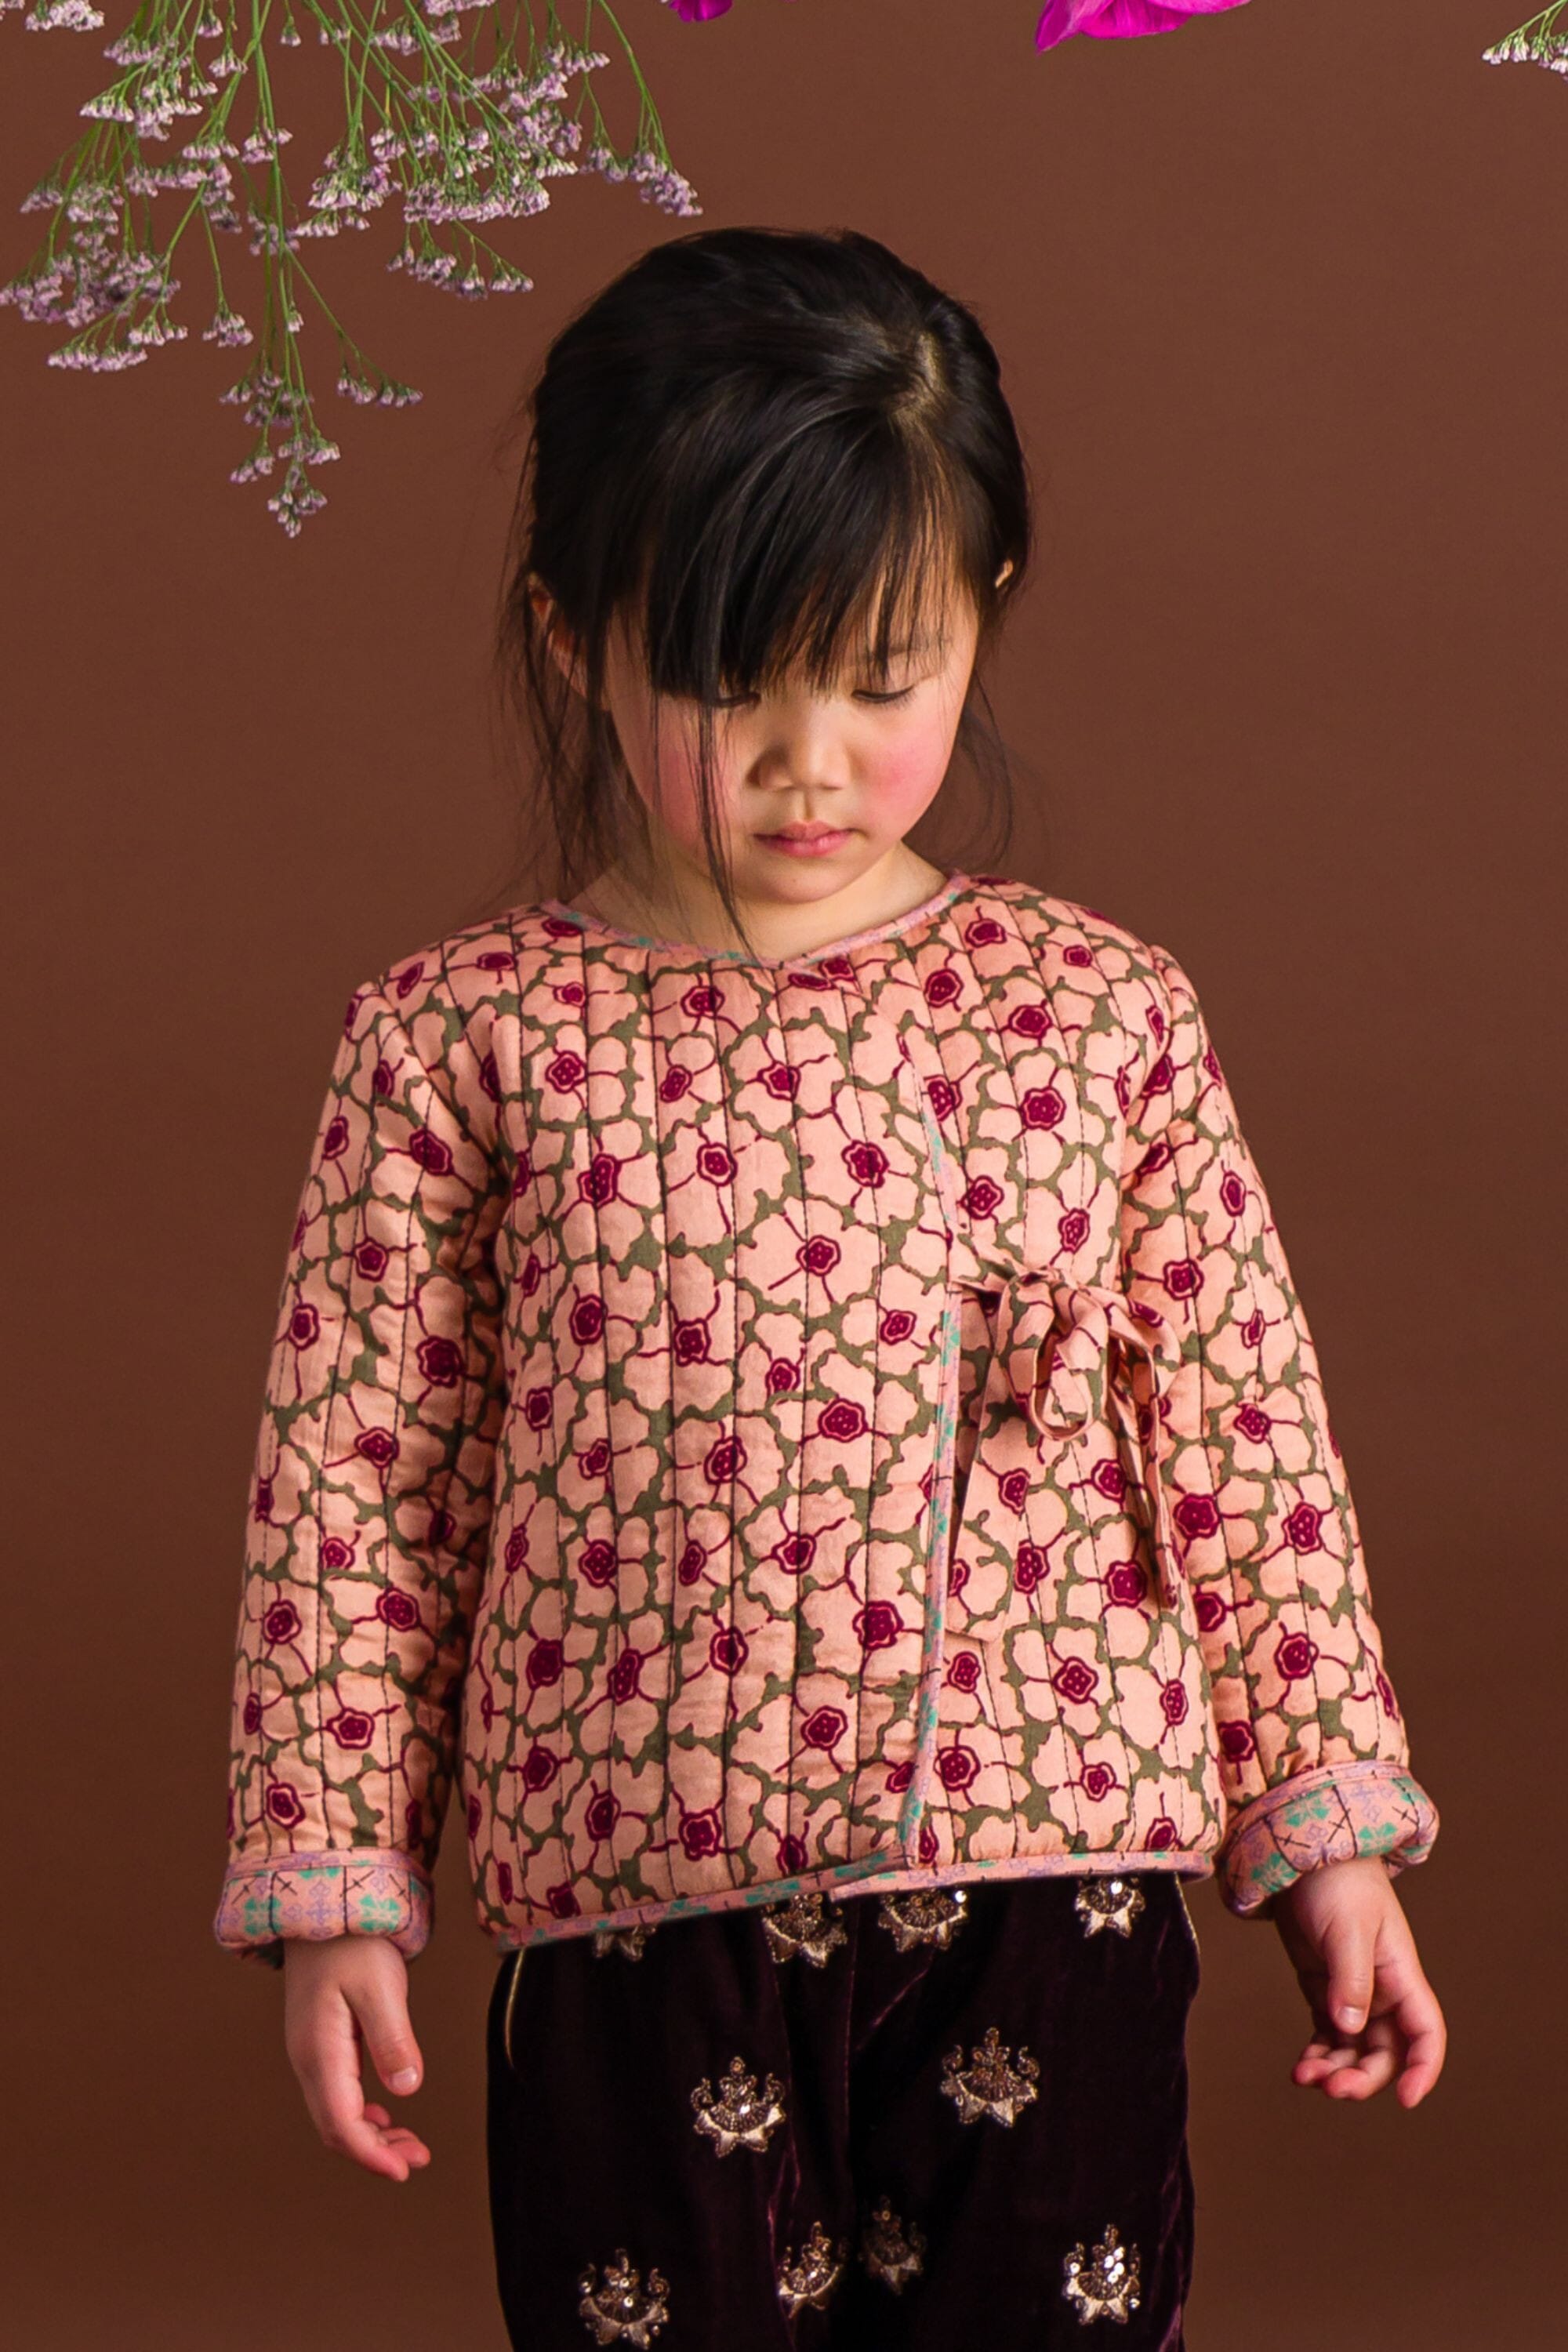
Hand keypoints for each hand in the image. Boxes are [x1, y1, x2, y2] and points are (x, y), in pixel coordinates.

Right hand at [282, 1935, 431, 2179]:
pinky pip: (337, 2094)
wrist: (325, 1907)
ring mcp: (311, 2052)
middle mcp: (308, 2059)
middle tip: (417, 2159)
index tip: (403, 2170)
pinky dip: (362, 2113)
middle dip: (375, 2151)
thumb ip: (392, 2038)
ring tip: (410, 2144)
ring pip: (335, 2113)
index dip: (371, 2153)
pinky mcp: (321, 2043)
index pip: (340, 2123)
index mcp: (319, 2051)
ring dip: (371, 2134)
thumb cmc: (354, 1942)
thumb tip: (407, 2089)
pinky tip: (385, 2113)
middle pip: (335, 2126)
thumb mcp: (380, 1986)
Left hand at [1269, 1855, 1444, 2107]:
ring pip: (1354, 2050)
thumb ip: (1351, 1979)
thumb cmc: (1338, 1882)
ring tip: (1305, 2077)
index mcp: (1402, 1976)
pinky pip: (1327, 2036)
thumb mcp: (1348, 1929)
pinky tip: (1301, 2069)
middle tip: (1333, 2088)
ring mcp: (1352, 1993)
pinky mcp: (1323, 1990)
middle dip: (1363, 2077)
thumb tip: (1350, 2028)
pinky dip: (1317, 2055)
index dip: (1423, 2069)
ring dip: (1335, 2070)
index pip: (1426, 2033)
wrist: (1305, 1854)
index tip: (1405, 2099)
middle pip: (1385, 2052)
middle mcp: (1383, 1991)